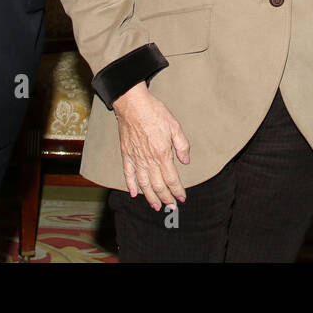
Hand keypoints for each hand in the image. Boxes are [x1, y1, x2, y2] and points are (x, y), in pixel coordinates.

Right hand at [112, 83, 189, 209]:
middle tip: (171, 207)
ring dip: (150, 197)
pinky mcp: (126, 154)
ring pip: (143, 184)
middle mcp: (149, 160)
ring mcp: (136, 158)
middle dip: (165, 198)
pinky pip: (128, 174)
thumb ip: (182, 145)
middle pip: (158, 185)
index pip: (171, 178)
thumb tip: (186, 161)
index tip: (182, 197)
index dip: (177, 190)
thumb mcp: (175, 126)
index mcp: (162, 154)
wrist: (133, 105)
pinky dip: (131, 185)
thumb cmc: (154, 113)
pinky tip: (133, 193)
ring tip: (155, 206)